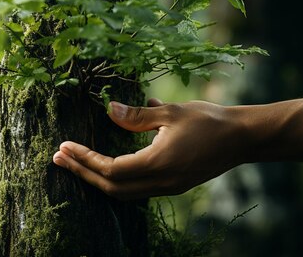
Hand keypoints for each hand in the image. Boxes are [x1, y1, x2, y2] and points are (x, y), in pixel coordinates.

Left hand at [52, 99, 249, 199]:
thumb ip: (138, 115)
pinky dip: (115, 181)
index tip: (65, 147)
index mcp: (158, 164)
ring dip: (97, 179)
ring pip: (123, 193)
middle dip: (82, 173)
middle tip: (59, 158)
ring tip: (75, 163)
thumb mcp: (171, 112)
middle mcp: (161, 182)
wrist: (243, 138)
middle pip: (111, 188)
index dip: (85, 160)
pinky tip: (105, 165)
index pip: (111, 169)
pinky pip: (137, 190)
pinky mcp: (173, 185)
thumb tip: (109, 110)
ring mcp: (168, 187)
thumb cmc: (209, 120)